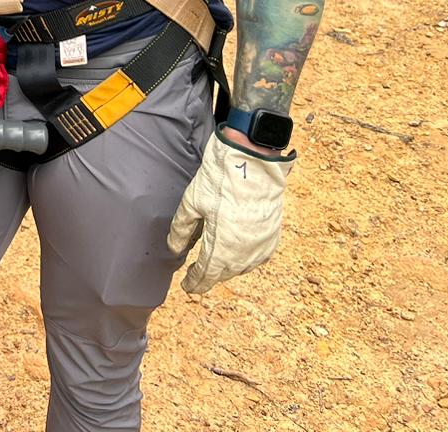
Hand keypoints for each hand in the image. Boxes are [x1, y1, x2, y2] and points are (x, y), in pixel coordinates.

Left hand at [166, 128, 295, 293]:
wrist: (253, 161)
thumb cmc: (219, 180)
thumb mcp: (191, 203)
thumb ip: (181, 230)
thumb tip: (174, 249)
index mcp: (222, 248)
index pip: (206, 275)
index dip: (195, 283)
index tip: (187, 286)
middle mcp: (244, 253)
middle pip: (224, 273)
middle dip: (210, 275)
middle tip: (198, 275)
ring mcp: (261, 245)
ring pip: (242, 267)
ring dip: (227, 268)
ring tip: (215, 263)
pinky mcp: (273, 234)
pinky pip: (258, 257)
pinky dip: (245, 258)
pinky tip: (237, 252)